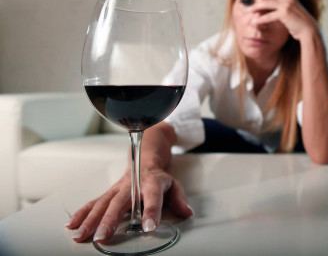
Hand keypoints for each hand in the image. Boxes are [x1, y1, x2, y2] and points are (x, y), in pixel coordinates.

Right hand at [66, 167, 192, 242]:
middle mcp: (132, 186)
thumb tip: (186, 212)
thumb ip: (179, 199)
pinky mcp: (108, 193)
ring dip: (90, 220)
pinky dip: (82, 213)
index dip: (151, 212)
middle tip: (103, 237)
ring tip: (82, 235)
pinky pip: (93, 202)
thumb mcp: (174, 185)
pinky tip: (72, 225)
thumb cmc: (158, 178)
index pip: (152, 198)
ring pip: (102, 203)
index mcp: (151, 183)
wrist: (145, 160)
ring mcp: (117, 189)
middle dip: (109, 220)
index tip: (149, 227)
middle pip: (120, 203)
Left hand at [245, 0, 319, 40]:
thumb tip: (264, 13)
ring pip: (265, 3)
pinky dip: (260, 19)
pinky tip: (254, 22)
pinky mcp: (284, 13)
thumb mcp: (290, 14)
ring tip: (247, 11)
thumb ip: (278, 11)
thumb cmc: (299, 24)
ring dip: (255, 7)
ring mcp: (286, 5)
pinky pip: (268, 16)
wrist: (309, 31)